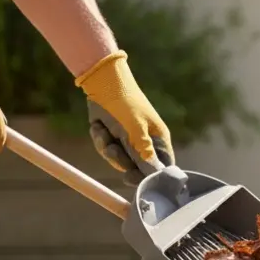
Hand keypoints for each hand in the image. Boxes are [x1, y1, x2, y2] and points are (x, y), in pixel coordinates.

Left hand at [75, 50, 174, 185]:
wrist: (102, 81)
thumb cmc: (125, 102)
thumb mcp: (135, 128)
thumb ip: (145, 152)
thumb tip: (155, 174)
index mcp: (158, 141)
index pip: (161, 168)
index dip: (149, 177)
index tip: (131, 178)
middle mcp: (145, 144)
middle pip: (137, 168)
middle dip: (120, 160)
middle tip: (112, 147)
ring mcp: (128, 140)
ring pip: (118, 160)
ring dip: (106, 148)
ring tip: (102, 131)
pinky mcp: (113, 136)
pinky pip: (106, 149)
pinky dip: (99, 139)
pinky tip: (97, 126)